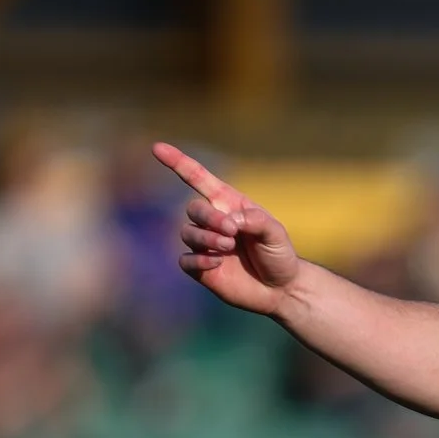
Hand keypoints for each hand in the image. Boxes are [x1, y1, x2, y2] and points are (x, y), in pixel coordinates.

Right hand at [155, 141, 302, 317]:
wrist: (281, 289)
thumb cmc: (279, 255)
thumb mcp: (275, 233)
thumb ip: (254, 220)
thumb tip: (228, 220)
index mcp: (229, 204)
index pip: (198, 179)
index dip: (178, 163)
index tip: (157, 148)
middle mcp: (213, 222)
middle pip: (193, 208)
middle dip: (209, 218)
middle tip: (231, 232)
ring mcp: (205, 245)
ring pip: (188, 233)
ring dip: (207, 238)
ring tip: (229, 247)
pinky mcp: (201, 268)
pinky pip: (186, 260)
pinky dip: (199, 260)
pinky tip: (217, 263)